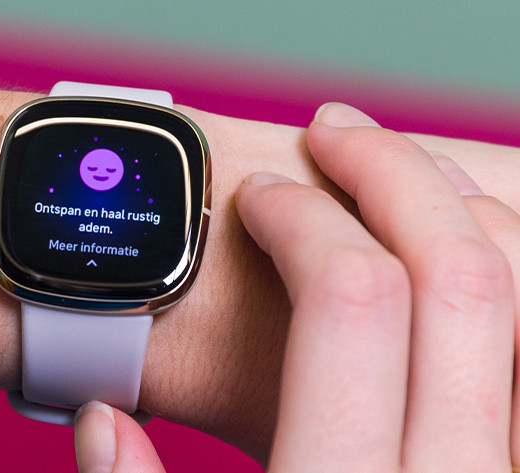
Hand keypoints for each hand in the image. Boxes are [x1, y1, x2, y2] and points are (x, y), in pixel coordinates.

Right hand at [73, 103, 519, 471]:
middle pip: (460, 272)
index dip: (300, 218)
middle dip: (390, 174)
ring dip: (470, 204)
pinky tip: (472, 246)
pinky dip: (518, 271)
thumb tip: (105, 422)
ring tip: (405, 170)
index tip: (258, 197)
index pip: (352, 300)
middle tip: (337, 136)